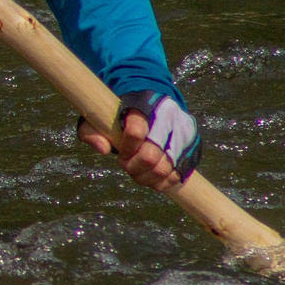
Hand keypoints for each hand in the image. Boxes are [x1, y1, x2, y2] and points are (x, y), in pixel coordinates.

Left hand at [77, 92, 199, 190]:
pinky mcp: (192, 145)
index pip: (135, 132)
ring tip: (137, 171)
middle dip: (134, 167)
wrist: (152, 102)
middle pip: (151, 156)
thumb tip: (102, 149)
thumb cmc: (120, 114)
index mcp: (143, 104)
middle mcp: (167, 116)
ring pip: (166, 168)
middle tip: (126, 165)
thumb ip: (91, 132)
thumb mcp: (97, 118)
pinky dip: (163, 182)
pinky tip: (151, 177)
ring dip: (147, 178)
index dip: (126, 149)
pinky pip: (178, 174)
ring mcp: (183, 131)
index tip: (120, 152)